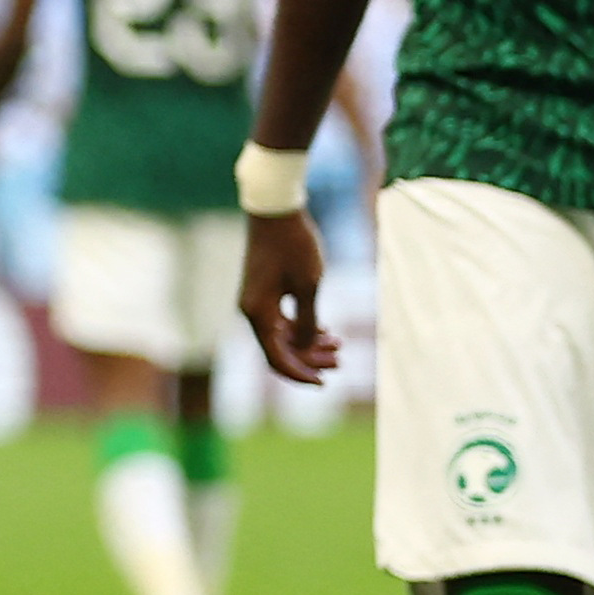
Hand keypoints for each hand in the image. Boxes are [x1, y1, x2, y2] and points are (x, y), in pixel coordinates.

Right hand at [241, 208, 334, 383]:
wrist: (276, 211)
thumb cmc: (294, 246)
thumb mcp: (309, 285)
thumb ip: (308, 322)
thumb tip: (307, 347)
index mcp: (258, 313)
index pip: (276, 358)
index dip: (300, 373)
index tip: (324, 383)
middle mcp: (252, 311)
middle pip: (280, 349)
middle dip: (309, 358)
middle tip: (341, 360)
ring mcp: (256, 302)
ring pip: (282, 335)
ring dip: (308, 344)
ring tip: (338, 345)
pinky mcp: (263, 292)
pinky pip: (281, 320)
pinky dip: (302, 328)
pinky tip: (325, 329)